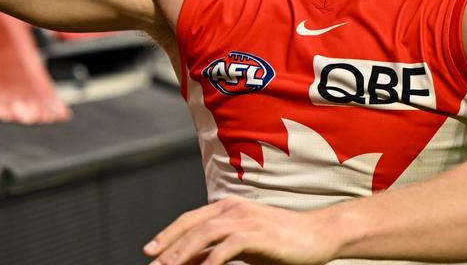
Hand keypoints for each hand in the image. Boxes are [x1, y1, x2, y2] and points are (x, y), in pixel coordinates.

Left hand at [143, 197, 338, 264]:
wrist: (318, 234)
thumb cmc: (280, 241)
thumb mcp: (242, 246)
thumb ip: (216, 250)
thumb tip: (188, 261)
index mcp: (227, 208)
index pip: (189, 220)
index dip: (167, 235)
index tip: (149, 251)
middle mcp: (233, 209)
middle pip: (192, 226)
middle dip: (170, 247)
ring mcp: (247, 219)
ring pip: (206, 233)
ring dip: (184, 252)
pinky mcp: (261, 233)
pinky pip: (230, 246)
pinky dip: (214, 259)